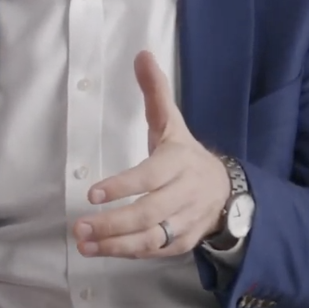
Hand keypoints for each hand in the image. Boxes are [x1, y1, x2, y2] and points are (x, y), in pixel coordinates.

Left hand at [72, 51, 230, 258]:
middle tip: (79, 227)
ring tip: (83, 244)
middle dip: (112, 223)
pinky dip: (129, 253)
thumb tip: (142, 54)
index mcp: (179, 163)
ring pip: (151, 237)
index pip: (149, 177)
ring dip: (116, 244)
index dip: (122, 187)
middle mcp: (184, 194)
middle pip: (148, 212)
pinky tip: (102, 251)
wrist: (229, 191)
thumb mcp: (172, 123)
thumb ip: (155, 92)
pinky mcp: (183, 241)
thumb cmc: (185, 155)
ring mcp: (185, 221)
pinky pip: (156, 251)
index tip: (93, 194)